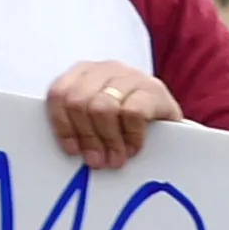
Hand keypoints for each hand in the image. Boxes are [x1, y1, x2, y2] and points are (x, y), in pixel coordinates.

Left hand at [44, 57, 182, 170]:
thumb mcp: (97, 118)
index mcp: (84, 73)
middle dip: (87, 137)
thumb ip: (79, 123)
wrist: (169, 122)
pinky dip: (131, 135)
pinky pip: (132, 113)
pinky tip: (133, 147)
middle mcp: (106, 69)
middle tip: (97, 160)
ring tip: (115, 158)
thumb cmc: (128, 122)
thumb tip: (70, 148)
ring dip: (108, 140)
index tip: (72, 150)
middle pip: (79, 102)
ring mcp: (130, 76)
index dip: (62, 125)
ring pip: (102, 108)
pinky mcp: (153, 89)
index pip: (59, 93)